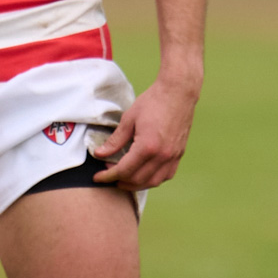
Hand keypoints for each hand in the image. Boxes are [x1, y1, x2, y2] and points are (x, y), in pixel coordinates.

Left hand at [89, 77, 197, 191]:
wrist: (178, 92)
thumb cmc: (153, 102)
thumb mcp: (129, 119)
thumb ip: (115, 141)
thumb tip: (99, 154)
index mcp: (147, 147)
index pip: (124, 170)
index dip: (108, 176)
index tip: (97, 177)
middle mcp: (162, 156)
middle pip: (137, 180)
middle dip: (120, 181)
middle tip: (108, 175)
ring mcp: (173, 156)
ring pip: (153, 182)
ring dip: (136, 184)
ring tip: (123, 178)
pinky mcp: (179, 154)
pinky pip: (166, 175)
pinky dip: (152, 179)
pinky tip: (143, 174)